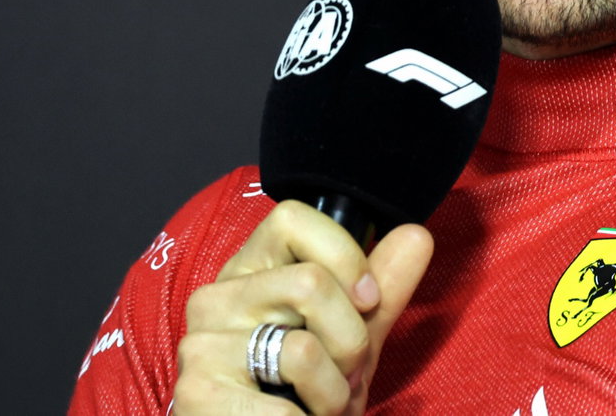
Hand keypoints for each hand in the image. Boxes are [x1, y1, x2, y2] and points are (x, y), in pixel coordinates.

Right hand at [172, 200, 433, 413]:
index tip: (367, 302)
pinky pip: (285, 408)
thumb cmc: (304, 393)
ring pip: (303, 350)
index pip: (292, 218)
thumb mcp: (349, 338)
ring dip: (333, 394)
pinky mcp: (199, 392)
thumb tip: (417, 235)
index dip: (345, 257)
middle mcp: (215, 298)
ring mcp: (200, 344)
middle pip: (310, 282)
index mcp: (249, 272)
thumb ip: (382, 290)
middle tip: (345, 377)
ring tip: (320, 407)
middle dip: (351, 342)